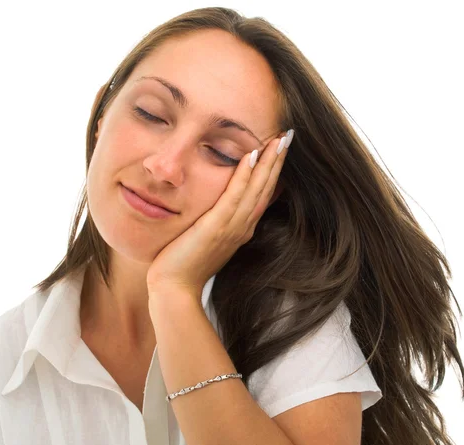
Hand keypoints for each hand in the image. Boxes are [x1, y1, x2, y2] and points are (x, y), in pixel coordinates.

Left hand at [146, 130, 291, 302]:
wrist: (175, 289)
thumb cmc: (186, 265)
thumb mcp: (208, 240)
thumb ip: (218, 223)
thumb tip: (220, 208)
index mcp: (242, 229)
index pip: (263, 194)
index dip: (273, 171)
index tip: (280, 149)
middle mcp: (243, 227)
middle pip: (266, 188)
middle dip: (278, 160)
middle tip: (289, 135)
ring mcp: (232, 227)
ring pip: (256, 189)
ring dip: (268, 162)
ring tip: (279, 139)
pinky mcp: (216, 227)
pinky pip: (234, 196)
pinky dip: (244, 175)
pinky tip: (251, 155)